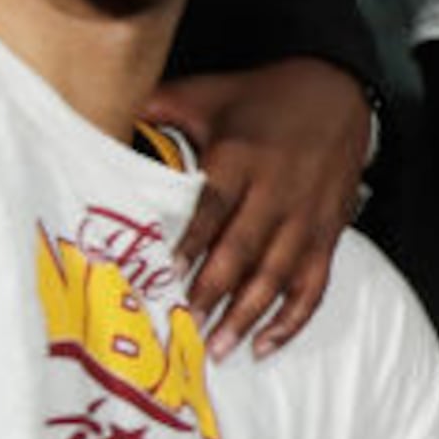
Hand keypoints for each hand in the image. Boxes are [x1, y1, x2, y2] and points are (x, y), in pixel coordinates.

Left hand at [144, 57, 371, 360]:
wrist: (339, 91)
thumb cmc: (263, 98)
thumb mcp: (209, 93)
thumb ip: (158, 107)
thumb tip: (99, 112)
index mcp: (242, 156)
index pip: (214, 206)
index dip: (193, 242)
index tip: (168, 275)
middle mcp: (278, 189)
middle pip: (244, 249)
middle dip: (213, 293)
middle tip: (185, 327)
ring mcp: (306, 216)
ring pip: (277, 274)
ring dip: (247, 315)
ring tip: (217, 348)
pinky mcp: (328, 233)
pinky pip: (313, 284)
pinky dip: (292, 319)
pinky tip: (265, 344)